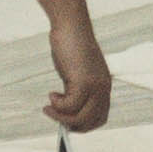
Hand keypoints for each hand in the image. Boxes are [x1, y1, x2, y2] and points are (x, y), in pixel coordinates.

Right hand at [41, 16, 112, 135]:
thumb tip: (65, 113)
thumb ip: (76, 92)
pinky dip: (57, 105)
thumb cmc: (72, 47)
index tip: (67, 121)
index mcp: (104, 86)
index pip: (100, 117)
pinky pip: (69, 107)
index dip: (83, 124)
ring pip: (80, 118)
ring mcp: (95, 86)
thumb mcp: (77, 74)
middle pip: (91, 122)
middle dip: (70, 124)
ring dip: (60, 117)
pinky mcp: (84, 82)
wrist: (71, 27)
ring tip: (48, 107)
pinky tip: (51, 94)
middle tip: (54, 114)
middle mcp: (103, 88)